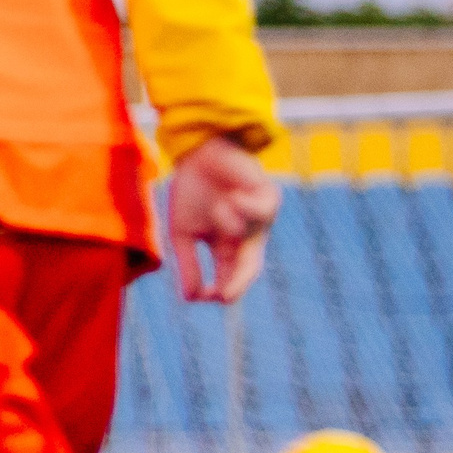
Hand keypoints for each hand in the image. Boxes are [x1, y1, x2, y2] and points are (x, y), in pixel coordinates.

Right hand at [165, 136, 280, 302]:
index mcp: (227, 247)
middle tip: (224, 295)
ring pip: (246, 236)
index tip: (204, 298)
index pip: (229, 277)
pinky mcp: (268, 197)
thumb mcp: (183, 234)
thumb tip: (191, 298)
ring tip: (219, 203)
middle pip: (250, 268)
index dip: (221, 290)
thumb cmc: (192, 191)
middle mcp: (247, 236)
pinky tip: (232, 194)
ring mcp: (260, 219)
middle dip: (237, 282)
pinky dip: (242, 206)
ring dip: (228, 223)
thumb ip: (188, 264)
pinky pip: (259, 211)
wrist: (199, 154)